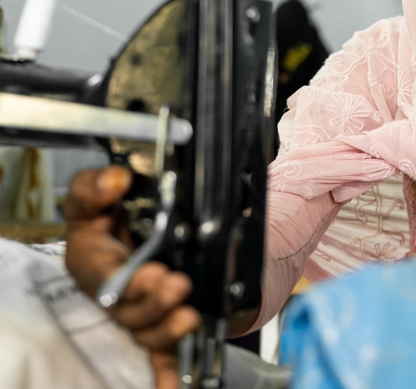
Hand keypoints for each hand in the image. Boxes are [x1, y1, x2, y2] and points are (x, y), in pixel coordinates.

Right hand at [64, 165, 200, 388]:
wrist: (155, 224)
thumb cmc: (121, 210)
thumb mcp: (102, 191)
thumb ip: (98, 184)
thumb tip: (116, 180)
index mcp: (92, 260)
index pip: (100, 274)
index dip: (125, 279)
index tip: (154, 273)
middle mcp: (112, 293)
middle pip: (126, 309)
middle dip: (152, 302)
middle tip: (176, 287)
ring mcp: (136, 313)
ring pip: (146, 331)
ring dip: (167, 328)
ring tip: (188, 316)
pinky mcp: (160, 326)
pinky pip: (159, 357)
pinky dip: (166, 376)